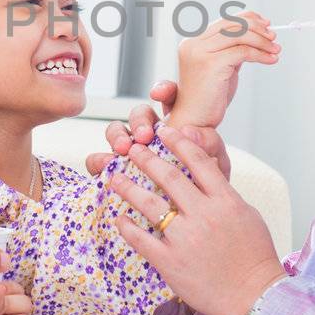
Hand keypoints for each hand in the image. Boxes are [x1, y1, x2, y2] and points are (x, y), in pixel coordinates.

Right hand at [84, 80, 232, 180]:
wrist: (199, 223)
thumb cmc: (208, 190)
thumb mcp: (215, 166)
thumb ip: (209, 145)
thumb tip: (189, 130)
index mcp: (178, 126)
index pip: (169, 99)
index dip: (163, 91)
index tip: (159, 94)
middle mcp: (151, 136)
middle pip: (139, 115)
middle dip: (139, 120)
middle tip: (145, 136)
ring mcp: (131, 153)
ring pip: (116, 133)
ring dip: (117, 136)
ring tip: (123, 150)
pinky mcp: (113, 172)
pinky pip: (99, 162)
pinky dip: (99, 162)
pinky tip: (106, 167)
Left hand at [108, 126, 284, 314]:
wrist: (254, 296)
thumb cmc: (255, 256)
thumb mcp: (247, 215)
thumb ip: (224, 193)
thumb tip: (206, 175)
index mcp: (225, 201)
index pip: (199, 162)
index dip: (180, 142)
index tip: (165, 131)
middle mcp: (203, 215)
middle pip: (169, 177)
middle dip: (147, 159)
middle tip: (132, 148)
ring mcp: (185, 239)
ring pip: (150, 205)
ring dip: (129, 188)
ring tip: (114, 178)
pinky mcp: (170, 262)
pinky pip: (142, 240)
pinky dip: (127, 227)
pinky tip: (119, 218)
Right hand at [167, 11, 278, 129]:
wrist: (194, 120)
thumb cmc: (208, 98)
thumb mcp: (221, 67)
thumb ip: (231, 50)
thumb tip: (257, 35)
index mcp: (193, 42)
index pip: (224, 21)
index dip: (248, 19)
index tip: (266, 24)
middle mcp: (193, 44)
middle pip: (232, 24)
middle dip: (257, 28)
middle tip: (274, 38)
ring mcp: (200, 53)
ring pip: (239, 35)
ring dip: (262, 41)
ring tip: (276, 50)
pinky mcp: (210, 64)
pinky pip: (242, 52)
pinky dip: (260, 54)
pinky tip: (271, 60)